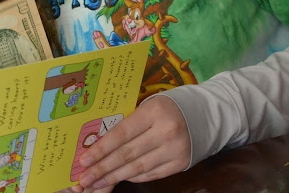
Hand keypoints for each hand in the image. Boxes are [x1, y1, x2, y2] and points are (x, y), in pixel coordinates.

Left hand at [70, 95, 189, 191]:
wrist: (205, 114)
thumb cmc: (167, 107)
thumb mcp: (147, 105)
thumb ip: (127, 123)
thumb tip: (99, 144)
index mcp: (153, 112)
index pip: (121, 134)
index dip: (101, 149)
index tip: (84, 160)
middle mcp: (166, 132)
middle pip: (127, 154)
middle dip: (103, 168)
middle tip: (85, 178)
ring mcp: (175, 150)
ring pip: (137, 168)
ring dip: (114, 177)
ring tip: (97, 183)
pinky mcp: (181, 163)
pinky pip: (151, 173)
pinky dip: (133, 177)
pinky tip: (119, 178)